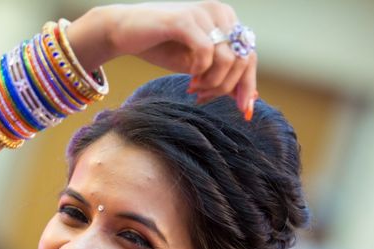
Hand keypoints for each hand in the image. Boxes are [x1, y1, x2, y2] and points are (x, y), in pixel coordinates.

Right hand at [71, 2, 257, 113]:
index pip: (250, 56)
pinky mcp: (185, 20)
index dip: (247, 86)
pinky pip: (207, 52)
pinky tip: (189, 78)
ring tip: (193, 89)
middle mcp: (220, 12)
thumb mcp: (195, 64)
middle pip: (243, 60)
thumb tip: (250, 97)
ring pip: (228, 59)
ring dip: (213, 83)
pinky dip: (201, 72)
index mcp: (227, 20)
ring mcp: (204, 14)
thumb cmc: (160, 46)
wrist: (123, 31)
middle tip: (202, 98)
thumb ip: (220, 73)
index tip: (243, 111)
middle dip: (226, 87)